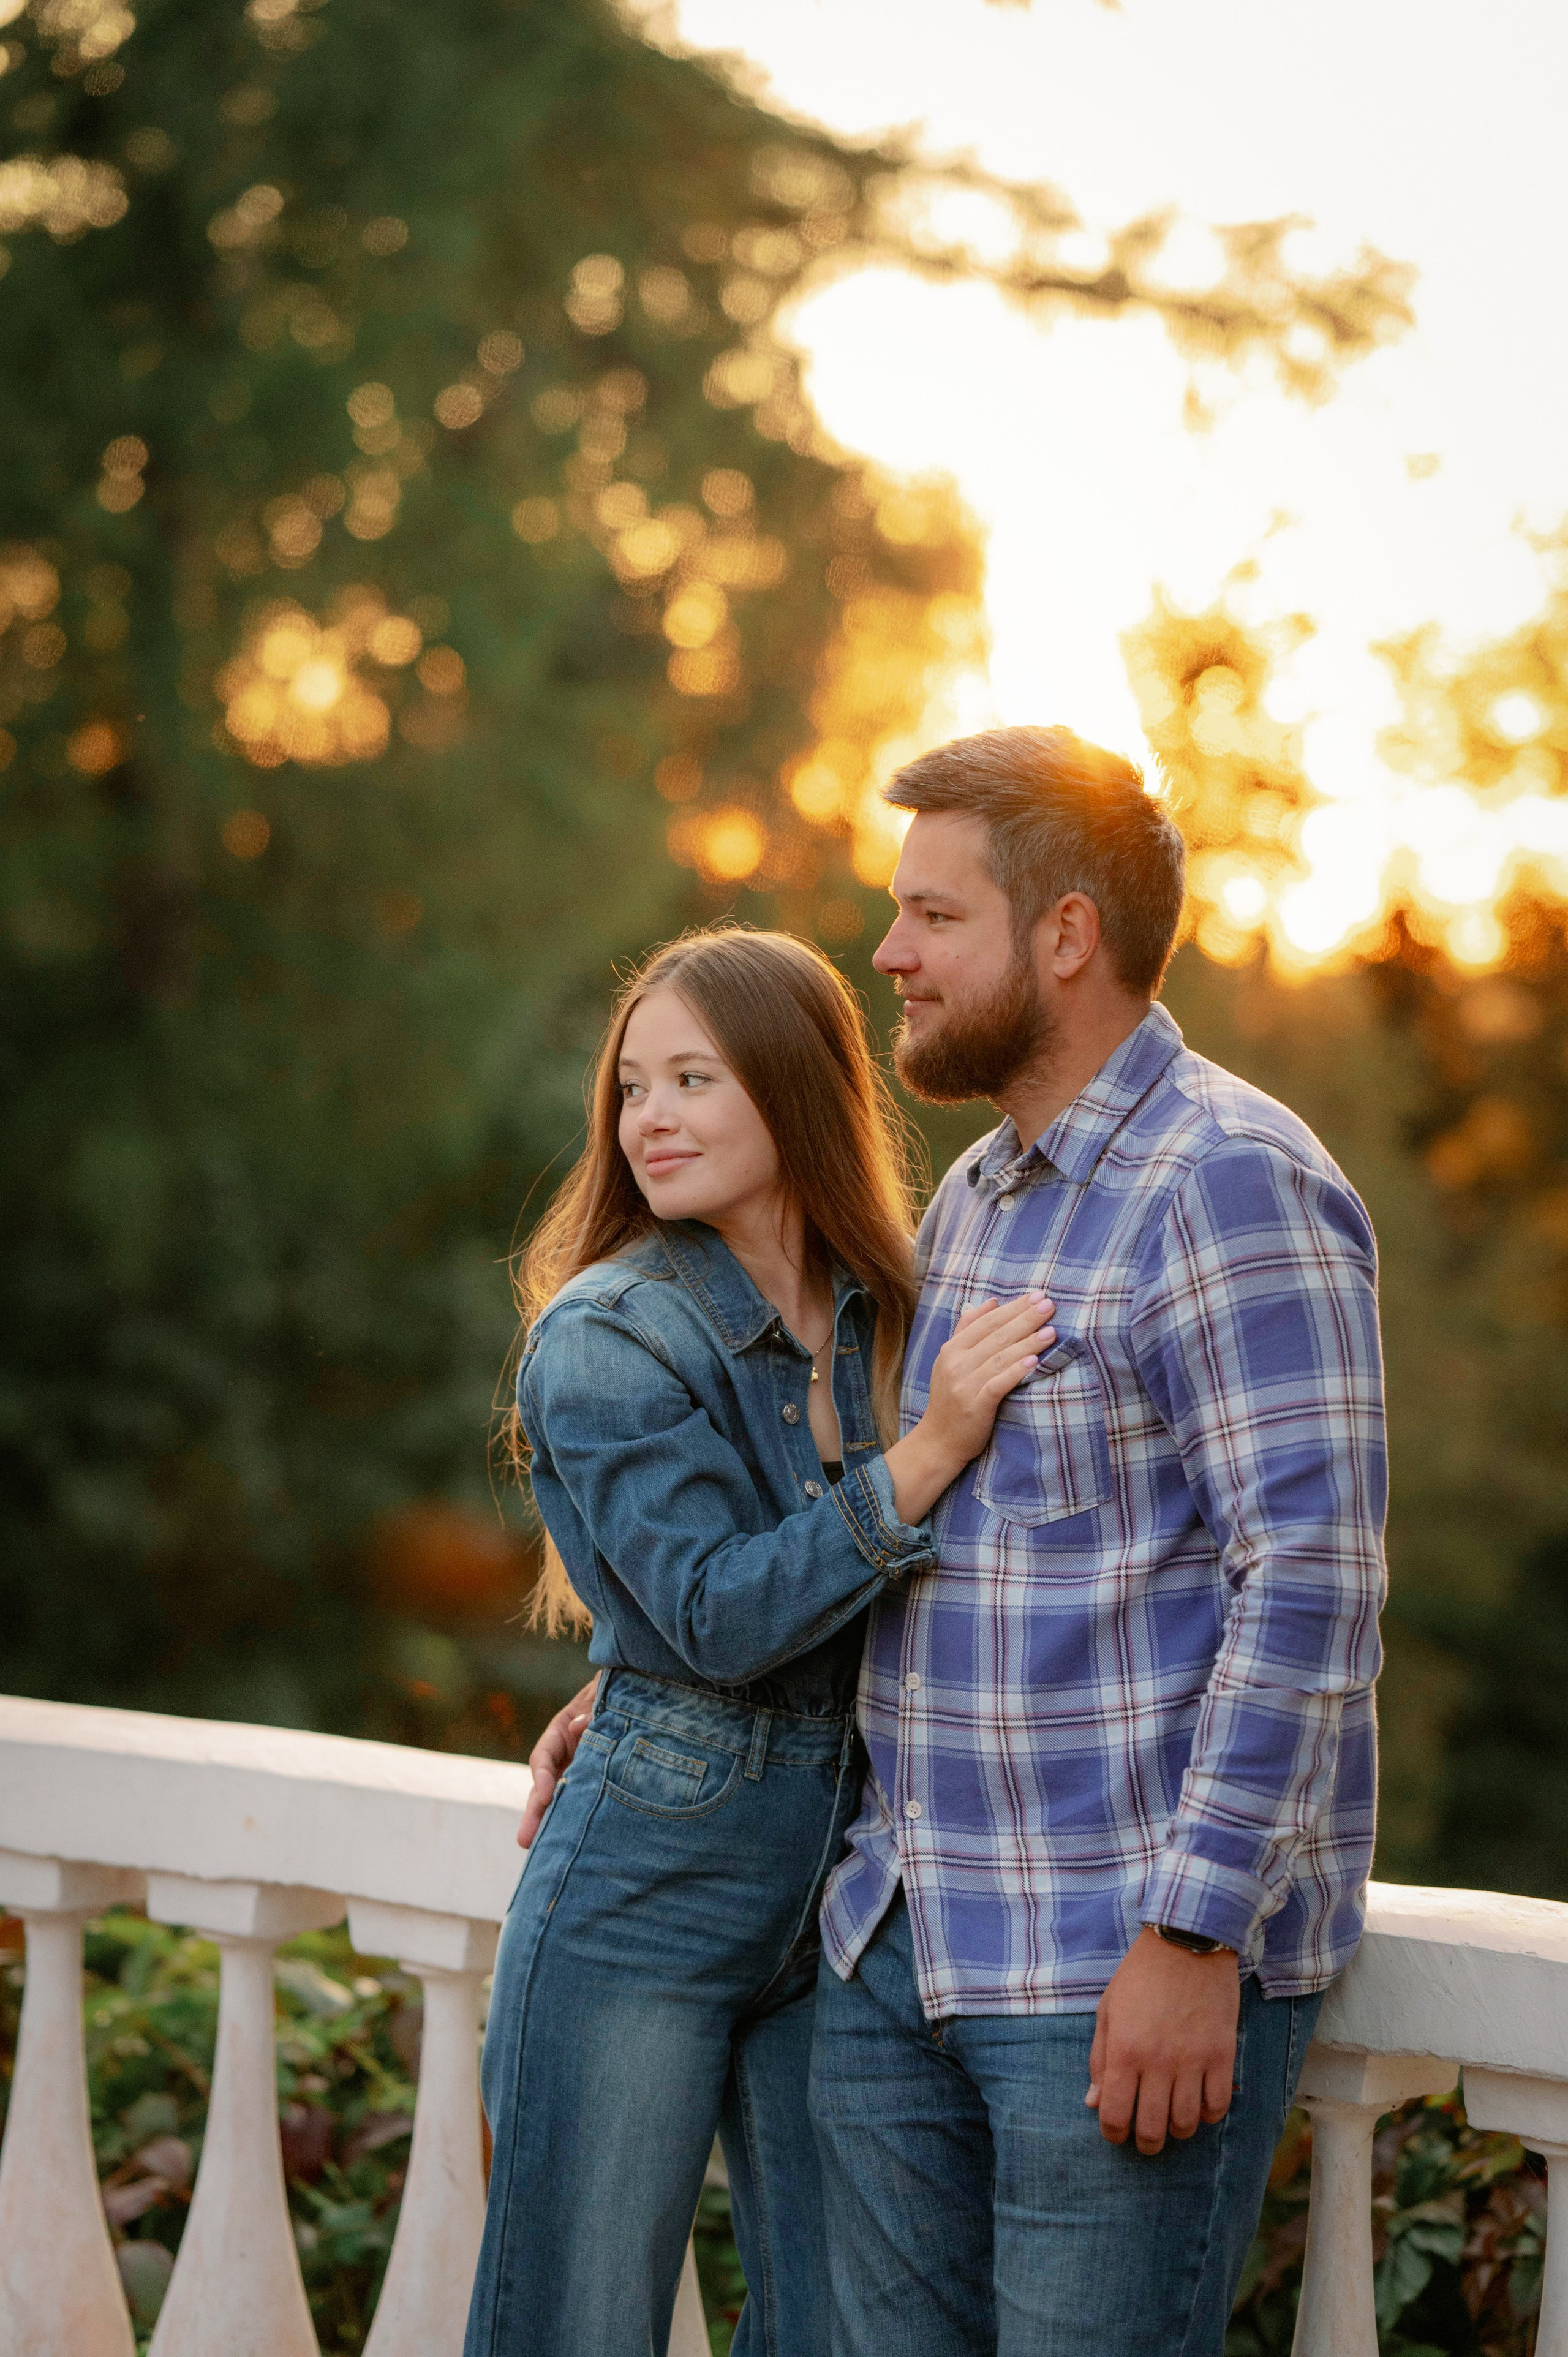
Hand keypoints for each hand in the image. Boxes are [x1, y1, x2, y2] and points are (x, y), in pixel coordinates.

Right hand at [515, 1676, 598, 1847]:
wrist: (637, 1692)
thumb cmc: (615, 1690)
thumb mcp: (603, 1693)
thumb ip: (593, 1708)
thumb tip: (581, 1728)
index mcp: (561, 1731)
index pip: (544, 1756)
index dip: (541, 1776)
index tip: (543, 1795)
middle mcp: (567, 1755)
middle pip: (547, 1786)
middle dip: (537, 1813)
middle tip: (525, 1840)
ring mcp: (582, 1770)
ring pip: (564, 1798)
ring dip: (555, 1822)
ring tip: (544, 1850)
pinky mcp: (601, 1782)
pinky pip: (589, 1801)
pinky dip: (581, 1818)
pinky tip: (581, 1841)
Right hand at [884, 1294, 1055, 1525]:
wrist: (939, 1442)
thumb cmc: (951, 1399)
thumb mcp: (951, 1361)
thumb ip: (967, 1330)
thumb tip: (989, 1303)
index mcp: (951, 1349)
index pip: (986, 1322)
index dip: (1013, 1308)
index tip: (1037, 1296)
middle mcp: (956, 1363)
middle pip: (996, 1335)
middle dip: (1025, 1318)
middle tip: (1049, 1305)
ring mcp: (964, 1384)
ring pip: (1001, 1357)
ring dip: (1028, 1342)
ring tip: (1051, 1331)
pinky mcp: (975, 1406)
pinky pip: (999, 1384)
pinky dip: (1017, 1371)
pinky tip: (1034, 1361)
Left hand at [1085, 1928, 1239, 2154]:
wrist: (1187, 1942)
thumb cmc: (1140, 1976)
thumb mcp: (1108, 2010)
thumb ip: (1099, 2059)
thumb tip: (1093, 2103)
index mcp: (1124, 2050)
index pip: (1114, 2115)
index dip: (1113, 2134)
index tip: (1117, 2133)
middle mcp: (1158, 2061)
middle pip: (1152, 2128)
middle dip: (1146, 2143)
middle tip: (1147, 2139)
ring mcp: (1192, 2059)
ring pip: (1186, 2123)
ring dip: (1177, 2131)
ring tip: (1172, 2121)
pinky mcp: (1222, 2054)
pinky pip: (1217, 2105)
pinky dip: (1207, 2115)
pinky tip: (1198, 2104)